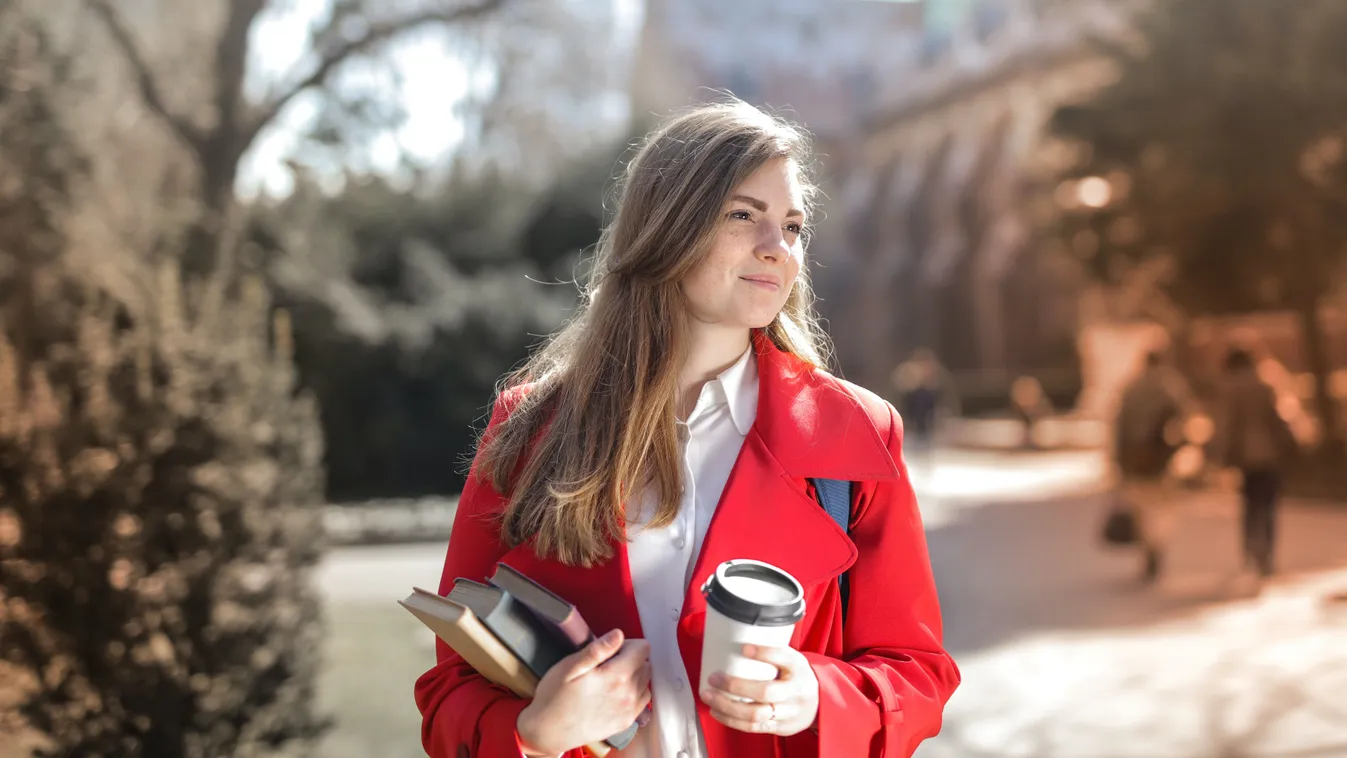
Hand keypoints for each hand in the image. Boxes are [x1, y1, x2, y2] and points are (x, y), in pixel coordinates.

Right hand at [516, 629, 651, 755]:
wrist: (548, 732)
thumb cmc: (554, 698)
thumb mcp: (569, 666)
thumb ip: (597, 649)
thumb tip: (618, 634)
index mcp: (616, 676)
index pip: (642, 648)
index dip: (626, 644)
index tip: (611, 650)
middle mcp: (628, 694)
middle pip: (645, 664)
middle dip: (630, 659)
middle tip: (606, 664)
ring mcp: (629, 710)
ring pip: (645, 682)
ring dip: (633, 676)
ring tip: (609, 680)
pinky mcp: (625, 722)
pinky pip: (642, 700)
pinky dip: (633, 693)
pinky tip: (614, 693)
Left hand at [699, 644, 818, 736]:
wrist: (818, 704)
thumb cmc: (796, 676)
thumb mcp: (791, 658)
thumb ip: (770, 651)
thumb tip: (735, 640)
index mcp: (799, 668)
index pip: (784, 657)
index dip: (764, 653)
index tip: (744, 648)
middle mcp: (796, 692)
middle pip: (765, 691)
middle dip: (735, 686)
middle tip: (714, 677)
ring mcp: (789, 713)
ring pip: (756, 714)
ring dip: (727, 706)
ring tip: (709, 696)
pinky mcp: (780, 728)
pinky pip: (754, 727)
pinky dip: (732, 720)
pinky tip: (717, 711)